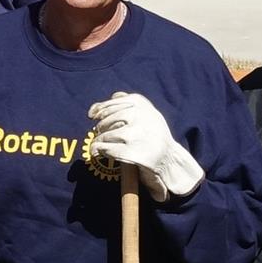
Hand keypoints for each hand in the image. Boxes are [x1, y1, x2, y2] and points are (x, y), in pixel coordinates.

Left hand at [87, 92, 203, 200]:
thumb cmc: (153, 134)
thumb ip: (123, 104)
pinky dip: (99, 151)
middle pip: (106, 119)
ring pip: (105, 135)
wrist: (169, 159)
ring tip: (98, 144)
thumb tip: (94, 109)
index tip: (92, 116)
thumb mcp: (145, 112)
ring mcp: (135, 134)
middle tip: (99, 133)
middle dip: (100, 127)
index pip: (111, 104)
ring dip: (98, 141)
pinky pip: (106, 149)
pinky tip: (98, 153)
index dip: (99, 110)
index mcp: (141, 103)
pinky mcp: (131, 152)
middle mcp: (139, 116)